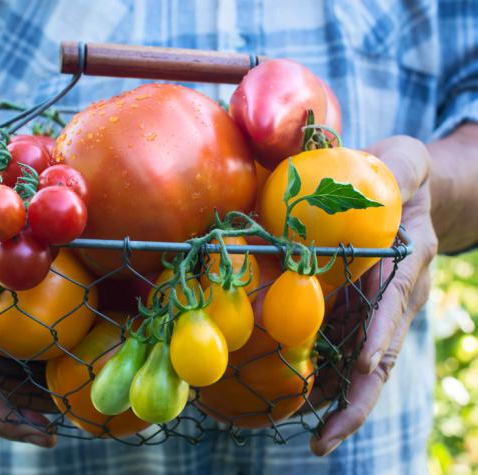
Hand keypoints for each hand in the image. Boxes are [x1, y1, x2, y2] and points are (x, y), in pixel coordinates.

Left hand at [310, 136, 437, 455]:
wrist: (407, 196)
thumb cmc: (399, 176)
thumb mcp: (400, 161)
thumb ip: (390, 166)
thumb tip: (366, 165)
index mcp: (406, 264)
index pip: (395, 303)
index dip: (381, 333)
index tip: (365, 364)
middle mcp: (392, 299)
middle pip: (379, 358)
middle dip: (356, 400)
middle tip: (325, 439)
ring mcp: (373, 313)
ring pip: (360, 368)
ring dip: (335, 404)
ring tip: (308, 440)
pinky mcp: (355, 316)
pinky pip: (339, 353)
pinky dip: (322, 379)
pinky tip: (292, 403)